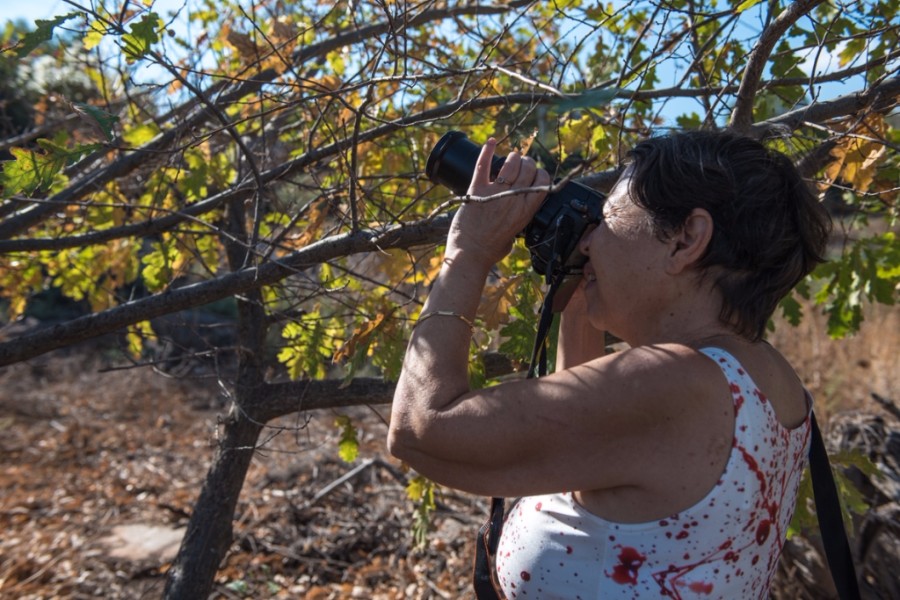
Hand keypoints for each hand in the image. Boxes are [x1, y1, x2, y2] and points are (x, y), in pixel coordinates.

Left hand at [445, 138, 550, 264]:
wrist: (469, 254)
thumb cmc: (490, 250)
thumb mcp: (515, 235)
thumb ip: (519, 220)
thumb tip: (520, 214)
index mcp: (526, 211)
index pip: (543, 182)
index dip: (540, 173)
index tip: (534, 174)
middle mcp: (513, 199)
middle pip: (528, 169)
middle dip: (526, 162)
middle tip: (520, 163)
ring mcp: (495, 194)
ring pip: (510, 164)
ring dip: (512, 157)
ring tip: (510, 158)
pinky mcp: (476, 191)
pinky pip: (483, 165)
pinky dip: (487, 151)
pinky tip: (491, 142)